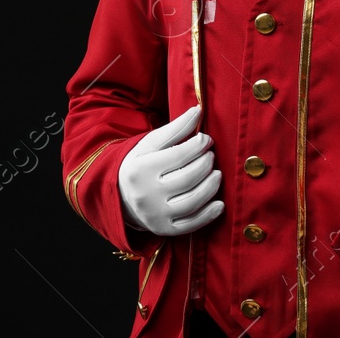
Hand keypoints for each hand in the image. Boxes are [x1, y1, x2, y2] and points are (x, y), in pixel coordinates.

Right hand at [117, 105, 223, 235]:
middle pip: (187, 178)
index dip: (198, 146)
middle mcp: (147, 194)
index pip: (178, 156)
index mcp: (141, 169)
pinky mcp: (164, 229)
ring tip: (217, 174)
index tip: (206, 140)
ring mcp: (155, 215)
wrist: (120, 196)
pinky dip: (208, 215)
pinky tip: (219, 203)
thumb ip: (175, 128)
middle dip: (206, 165)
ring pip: (192, 202)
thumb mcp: (151, 144)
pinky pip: (190, 225)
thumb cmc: (141, 164)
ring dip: (211, 186)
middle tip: (211, 156)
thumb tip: (198, 111)